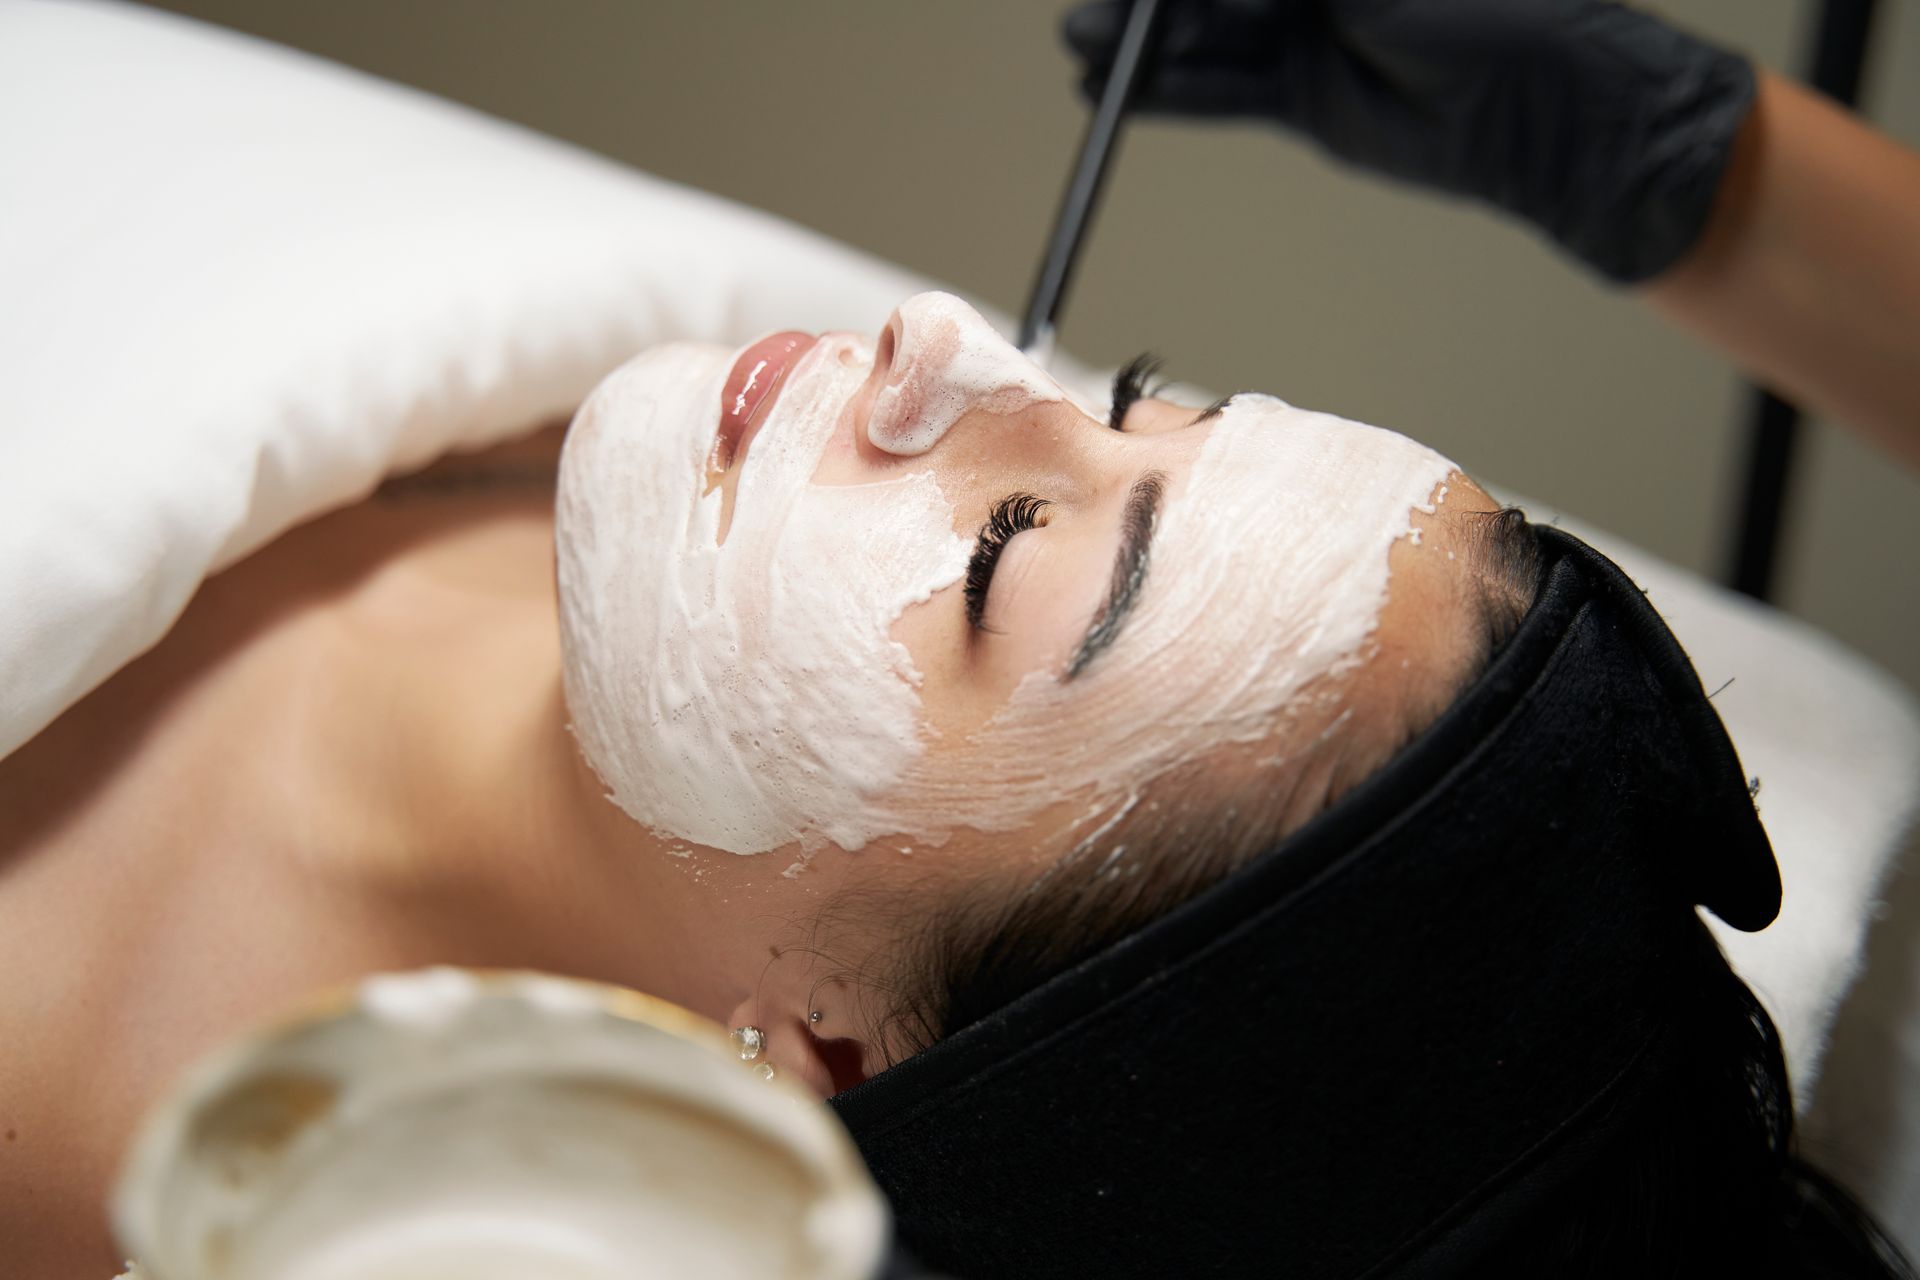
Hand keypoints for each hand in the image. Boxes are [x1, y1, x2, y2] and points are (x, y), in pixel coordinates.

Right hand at [1063, 0, 1755, 282]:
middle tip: (1085, 20)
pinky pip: (1225, 91)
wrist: (1536, 114)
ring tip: (1081, 54)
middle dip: (1147, 6)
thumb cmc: (1483, 13)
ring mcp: (1308, 39)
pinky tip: (1123, 92)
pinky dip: (1175, 92)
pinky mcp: (1304, 99)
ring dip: (1145, 50)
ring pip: (1209, 38)